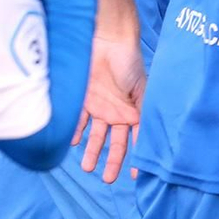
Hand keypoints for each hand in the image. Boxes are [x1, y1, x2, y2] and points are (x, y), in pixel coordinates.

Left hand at [71, 34, 145, 182]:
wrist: (108, 39)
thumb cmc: (128, 62)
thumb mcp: (140, 89)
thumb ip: (141, 112)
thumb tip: (146, 139)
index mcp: (134, 110)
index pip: (136, 138)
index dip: (137, 156)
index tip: (135, 175)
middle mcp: (117, 112)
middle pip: (115, 142)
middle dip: (112, 160)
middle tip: (108, 179)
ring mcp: (100, 106)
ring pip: (96, 135)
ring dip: (92, 150)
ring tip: (87, 167)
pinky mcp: (83, 99)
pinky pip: (78, 120)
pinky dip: (75, 131)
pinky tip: (72, 142)